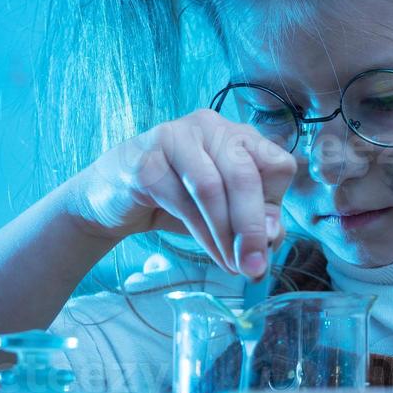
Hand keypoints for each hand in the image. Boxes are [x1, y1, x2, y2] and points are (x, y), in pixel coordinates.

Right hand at [63, 109, 294, 277]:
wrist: (115, 200)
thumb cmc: (180, 201)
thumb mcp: (226, 212)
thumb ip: (255, 221)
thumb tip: (271, 238)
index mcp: (239, 135)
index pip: (277, 165)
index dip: (276, 206)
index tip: (267, 240)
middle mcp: (211, 126)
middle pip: (245, 175)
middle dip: (252, 228)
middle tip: (254, 267)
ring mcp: (176, 137)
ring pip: (212, 188)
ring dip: (225, 235)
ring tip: (232, 266)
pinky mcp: (146, 160)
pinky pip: (181, 200)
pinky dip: (202, 234)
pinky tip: (211, 253)